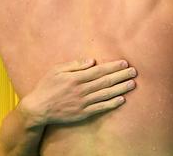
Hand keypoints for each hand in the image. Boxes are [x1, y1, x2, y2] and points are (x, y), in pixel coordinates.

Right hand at [18, 59, 136, 127]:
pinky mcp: (83, 113)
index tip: (124, 63)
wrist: (38, 109)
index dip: (113, 66)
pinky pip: (101, 108)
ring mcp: (83, 102)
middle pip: (106, 81)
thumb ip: (74, 65)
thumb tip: (91, 61)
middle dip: (121, 75)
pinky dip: (112, 103)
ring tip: (132, 83)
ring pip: (106, 94)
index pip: (99, 70)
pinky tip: (122, 99)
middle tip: (134, 71)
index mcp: (76, 78)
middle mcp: (82, 90)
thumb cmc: (46, 86)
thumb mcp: (56, 70)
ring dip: (121, 88)